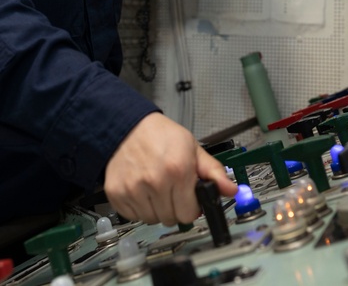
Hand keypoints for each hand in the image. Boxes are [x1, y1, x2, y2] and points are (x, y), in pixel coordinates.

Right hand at [104, 113, 237, 225]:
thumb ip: (214, 172)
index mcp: (178, 170)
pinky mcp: (117, 193)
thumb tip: (231, 190)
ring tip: (156, 188)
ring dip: (156, 209)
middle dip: (175, 208)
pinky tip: (141, 190)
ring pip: (152, 220)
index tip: (188, 198)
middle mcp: (155, 182)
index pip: (189, 214)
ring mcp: (134, 189)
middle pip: (171, 219)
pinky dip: (138, 208)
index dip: (192, 207)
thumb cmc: (161, 136)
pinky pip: (133, 216)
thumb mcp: (193, 148)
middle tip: (171, 190)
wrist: (128, 126)